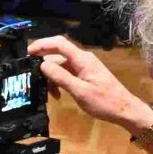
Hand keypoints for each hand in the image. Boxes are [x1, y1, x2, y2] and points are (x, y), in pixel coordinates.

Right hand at [28, 35, 151, 133]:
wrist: (124, 110)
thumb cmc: (105, 102)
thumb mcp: (80, 91)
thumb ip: (61, 77)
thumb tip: (43, 65)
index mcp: (83, 60)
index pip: (59, 44)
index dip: (42, 44)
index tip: (28, 52)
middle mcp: (82, 59)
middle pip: (58, 55)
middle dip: (44, 66)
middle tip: (32, 78)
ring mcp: (84, 67)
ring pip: (61, 66)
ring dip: (52, 78)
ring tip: (49, 94)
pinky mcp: (85, 75)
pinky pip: (67, 74)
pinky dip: (59, 82)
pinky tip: (58, 94)